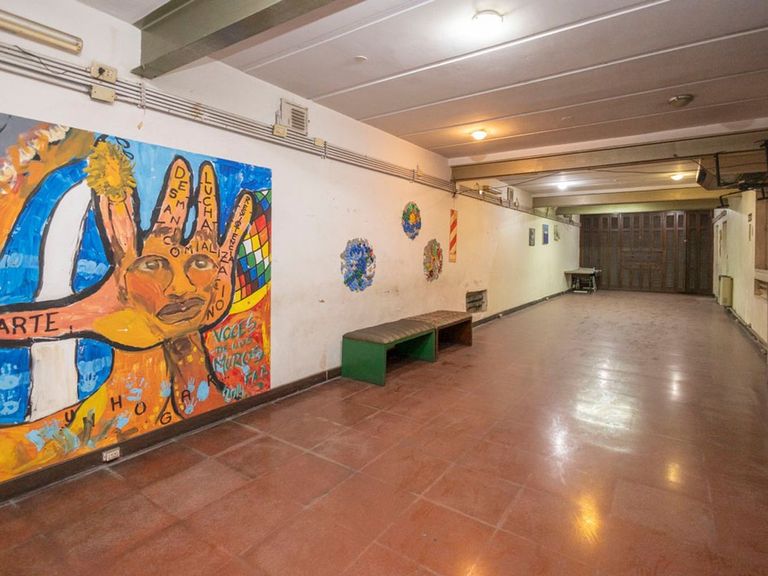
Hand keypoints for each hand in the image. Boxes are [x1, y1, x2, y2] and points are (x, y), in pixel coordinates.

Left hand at [0, 148, 253, 348]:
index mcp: (134, 262)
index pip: (121, 226)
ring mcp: (193, 258)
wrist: (171, 336)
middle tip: (175, 162)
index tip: (108, 170)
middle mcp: (165, 254)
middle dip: (172, 191)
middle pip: (168, 217)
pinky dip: (239, 221)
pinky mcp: (217, 268)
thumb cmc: (135, 322)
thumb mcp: (89, 319)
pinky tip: (244, 200)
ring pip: (200, 222)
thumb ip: (44, 321)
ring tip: (205, 171)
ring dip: (204, 198)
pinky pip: (231, 241)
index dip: (115, 200)